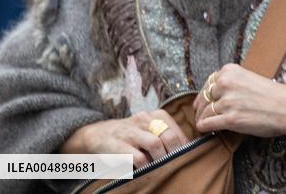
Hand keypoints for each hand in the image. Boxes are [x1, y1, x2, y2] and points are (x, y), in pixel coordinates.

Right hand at [60, 110, 189, 168]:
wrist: (98, 134)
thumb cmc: (131, 136)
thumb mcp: (149, 129)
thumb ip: (166, 136)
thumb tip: (188, 151)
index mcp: (156, 115)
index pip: (176, 131)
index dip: (183, 147)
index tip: (185, 158)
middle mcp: (144, 120)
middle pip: (169, 136)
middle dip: (175, 153)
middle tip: (176, 165)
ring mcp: (130, 132)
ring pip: (155, 145)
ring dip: (161, 160)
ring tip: (161, 169)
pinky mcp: (117, 145)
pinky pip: (137, 157)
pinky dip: (144, 166)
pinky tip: (145, 170)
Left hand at [193, 63, 285, 154]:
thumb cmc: (273, 95)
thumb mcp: (249, 79)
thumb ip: (232, 83)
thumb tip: (215, 94)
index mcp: (230, 71)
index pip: (208, 83)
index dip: (206, 95)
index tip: (207, 102)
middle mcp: (226, 83)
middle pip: (203, 98)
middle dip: (202, 108)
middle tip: (204, 115)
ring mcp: (227, 101)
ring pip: (203, 112)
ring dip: (204, 119)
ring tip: (208, 124)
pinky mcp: (230, 119)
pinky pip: (206, 124)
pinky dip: (204, 128)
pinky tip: (208, 130)